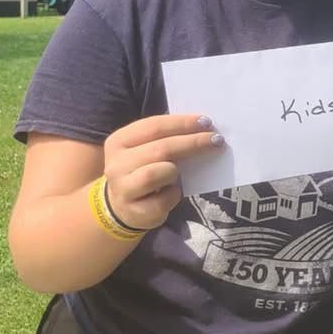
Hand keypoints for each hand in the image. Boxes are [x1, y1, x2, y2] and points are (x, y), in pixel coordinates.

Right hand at [103, 113, 223, 231]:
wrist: (121, 206)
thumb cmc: (141, 170)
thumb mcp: (146, 150)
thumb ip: (166, 138)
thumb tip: (202, 127)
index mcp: (119, 141)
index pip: (154, 126)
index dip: (182, 123)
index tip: (207, 121)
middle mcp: (116, 164)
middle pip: (160, 149)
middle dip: (192, 142)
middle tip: (217, 140)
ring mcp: (122, 189)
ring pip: (156, 174)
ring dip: (174, 171)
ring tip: (177, 172)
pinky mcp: (134, 212)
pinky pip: (163, 200)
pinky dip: (173, 195)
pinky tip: (172, 192)